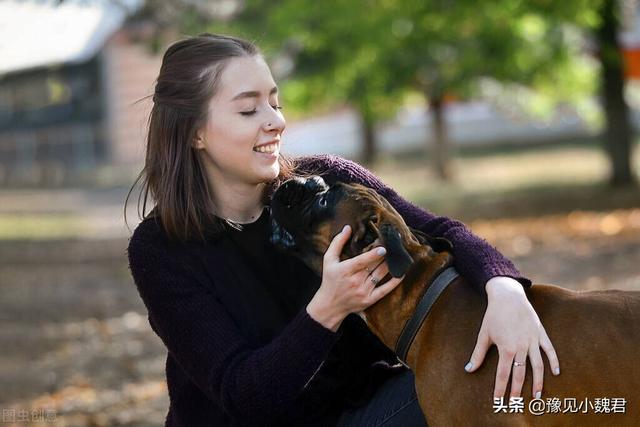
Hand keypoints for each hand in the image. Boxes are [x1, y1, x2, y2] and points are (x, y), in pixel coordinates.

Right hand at [306, 225, 404, 330]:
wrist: (329, 306)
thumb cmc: (329, 280)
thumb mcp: (328, 260)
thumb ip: (338, 242)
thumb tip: (348, 227)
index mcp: (345, 270)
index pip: (362, 261)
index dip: (374, 255)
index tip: (384, 248)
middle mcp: (355, 281)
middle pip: (374, 266)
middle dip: (384, 256)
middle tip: (393, 247)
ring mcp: (363, 291)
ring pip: (380, 275)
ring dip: (390, 265)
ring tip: (397, 256)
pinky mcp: (369, 300)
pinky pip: (385, 290)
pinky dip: (394, 282)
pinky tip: (401, 273)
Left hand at [463, 276, 559, 399]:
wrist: (508, 296)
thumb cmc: (494, 315)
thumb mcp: (484, 334)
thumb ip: (478, 354)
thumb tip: (469, 369)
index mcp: (506, 348)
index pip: (503, 374)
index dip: (500, 388)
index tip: (498, 400)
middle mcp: (521, 346)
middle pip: (521, 373)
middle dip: (518, 390)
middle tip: (516, 403)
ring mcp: (532, 340)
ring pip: (538, 366)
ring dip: (538, 382)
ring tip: (538, 396)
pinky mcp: (540, 333)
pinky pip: (549, 350)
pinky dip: (554, 361)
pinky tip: (556, 373)